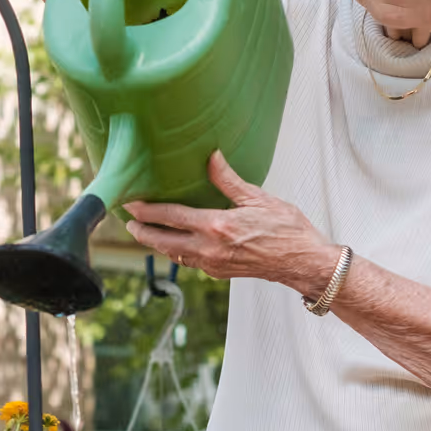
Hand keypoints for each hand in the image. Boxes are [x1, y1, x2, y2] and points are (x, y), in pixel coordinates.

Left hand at [124, 152, 335, 290]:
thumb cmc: (287, 231)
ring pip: (174, 254)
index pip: (171, 217)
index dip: (147, 210)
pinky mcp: (220, 273)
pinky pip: (190, 262)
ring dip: (157, 243)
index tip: (130, 203)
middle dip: (142, 232)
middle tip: (127, 221)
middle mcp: (210, 249)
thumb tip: (211, 157)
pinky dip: (176, 251)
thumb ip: (228, 180)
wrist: (303, 263)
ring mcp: (213, 264)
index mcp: (217, 227)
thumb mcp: (258, 198)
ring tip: (144, 231)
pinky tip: (175, 243)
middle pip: (163, 242)